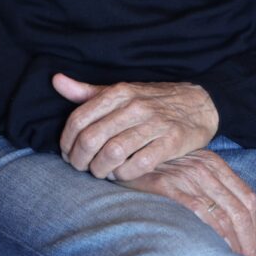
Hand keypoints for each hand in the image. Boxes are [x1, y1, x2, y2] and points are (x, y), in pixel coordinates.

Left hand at [52, 73, 218, 180]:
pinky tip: (122, 173)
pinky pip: (139, 164)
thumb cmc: (151, 101)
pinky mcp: (171, 141)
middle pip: (93, 139)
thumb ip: (87, 91)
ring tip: (100, 172)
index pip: (79, 118)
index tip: (67, 153)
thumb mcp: (120, 91)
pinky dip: (125, 174)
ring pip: (113, 153)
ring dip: (100, 169)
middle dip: (80, 159)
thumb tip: (56, 80)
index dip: (67, 141)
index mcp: (118, 91)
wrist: (199, 103)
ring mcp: (154, 123)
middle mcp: (134, 105)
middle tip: (81, 167)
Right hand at [117, 149, 255, 255]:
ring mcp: (187, 176)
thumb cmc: (158, 166)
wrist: (126, 154)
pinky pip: (199, 214)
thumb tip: (229, 217)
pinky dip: (212, 234)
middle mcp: (205, 168)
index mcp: (213, 162)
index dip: (254, 224)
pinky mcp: (169, 187)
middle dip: (249, 240)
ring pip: (223, 216)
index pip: (247, 197)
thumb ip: (208, 184)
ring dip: (234, 243)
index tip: (252, 243)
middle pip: (239, 210)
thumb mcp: (188, 168)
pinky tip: (215, 249)